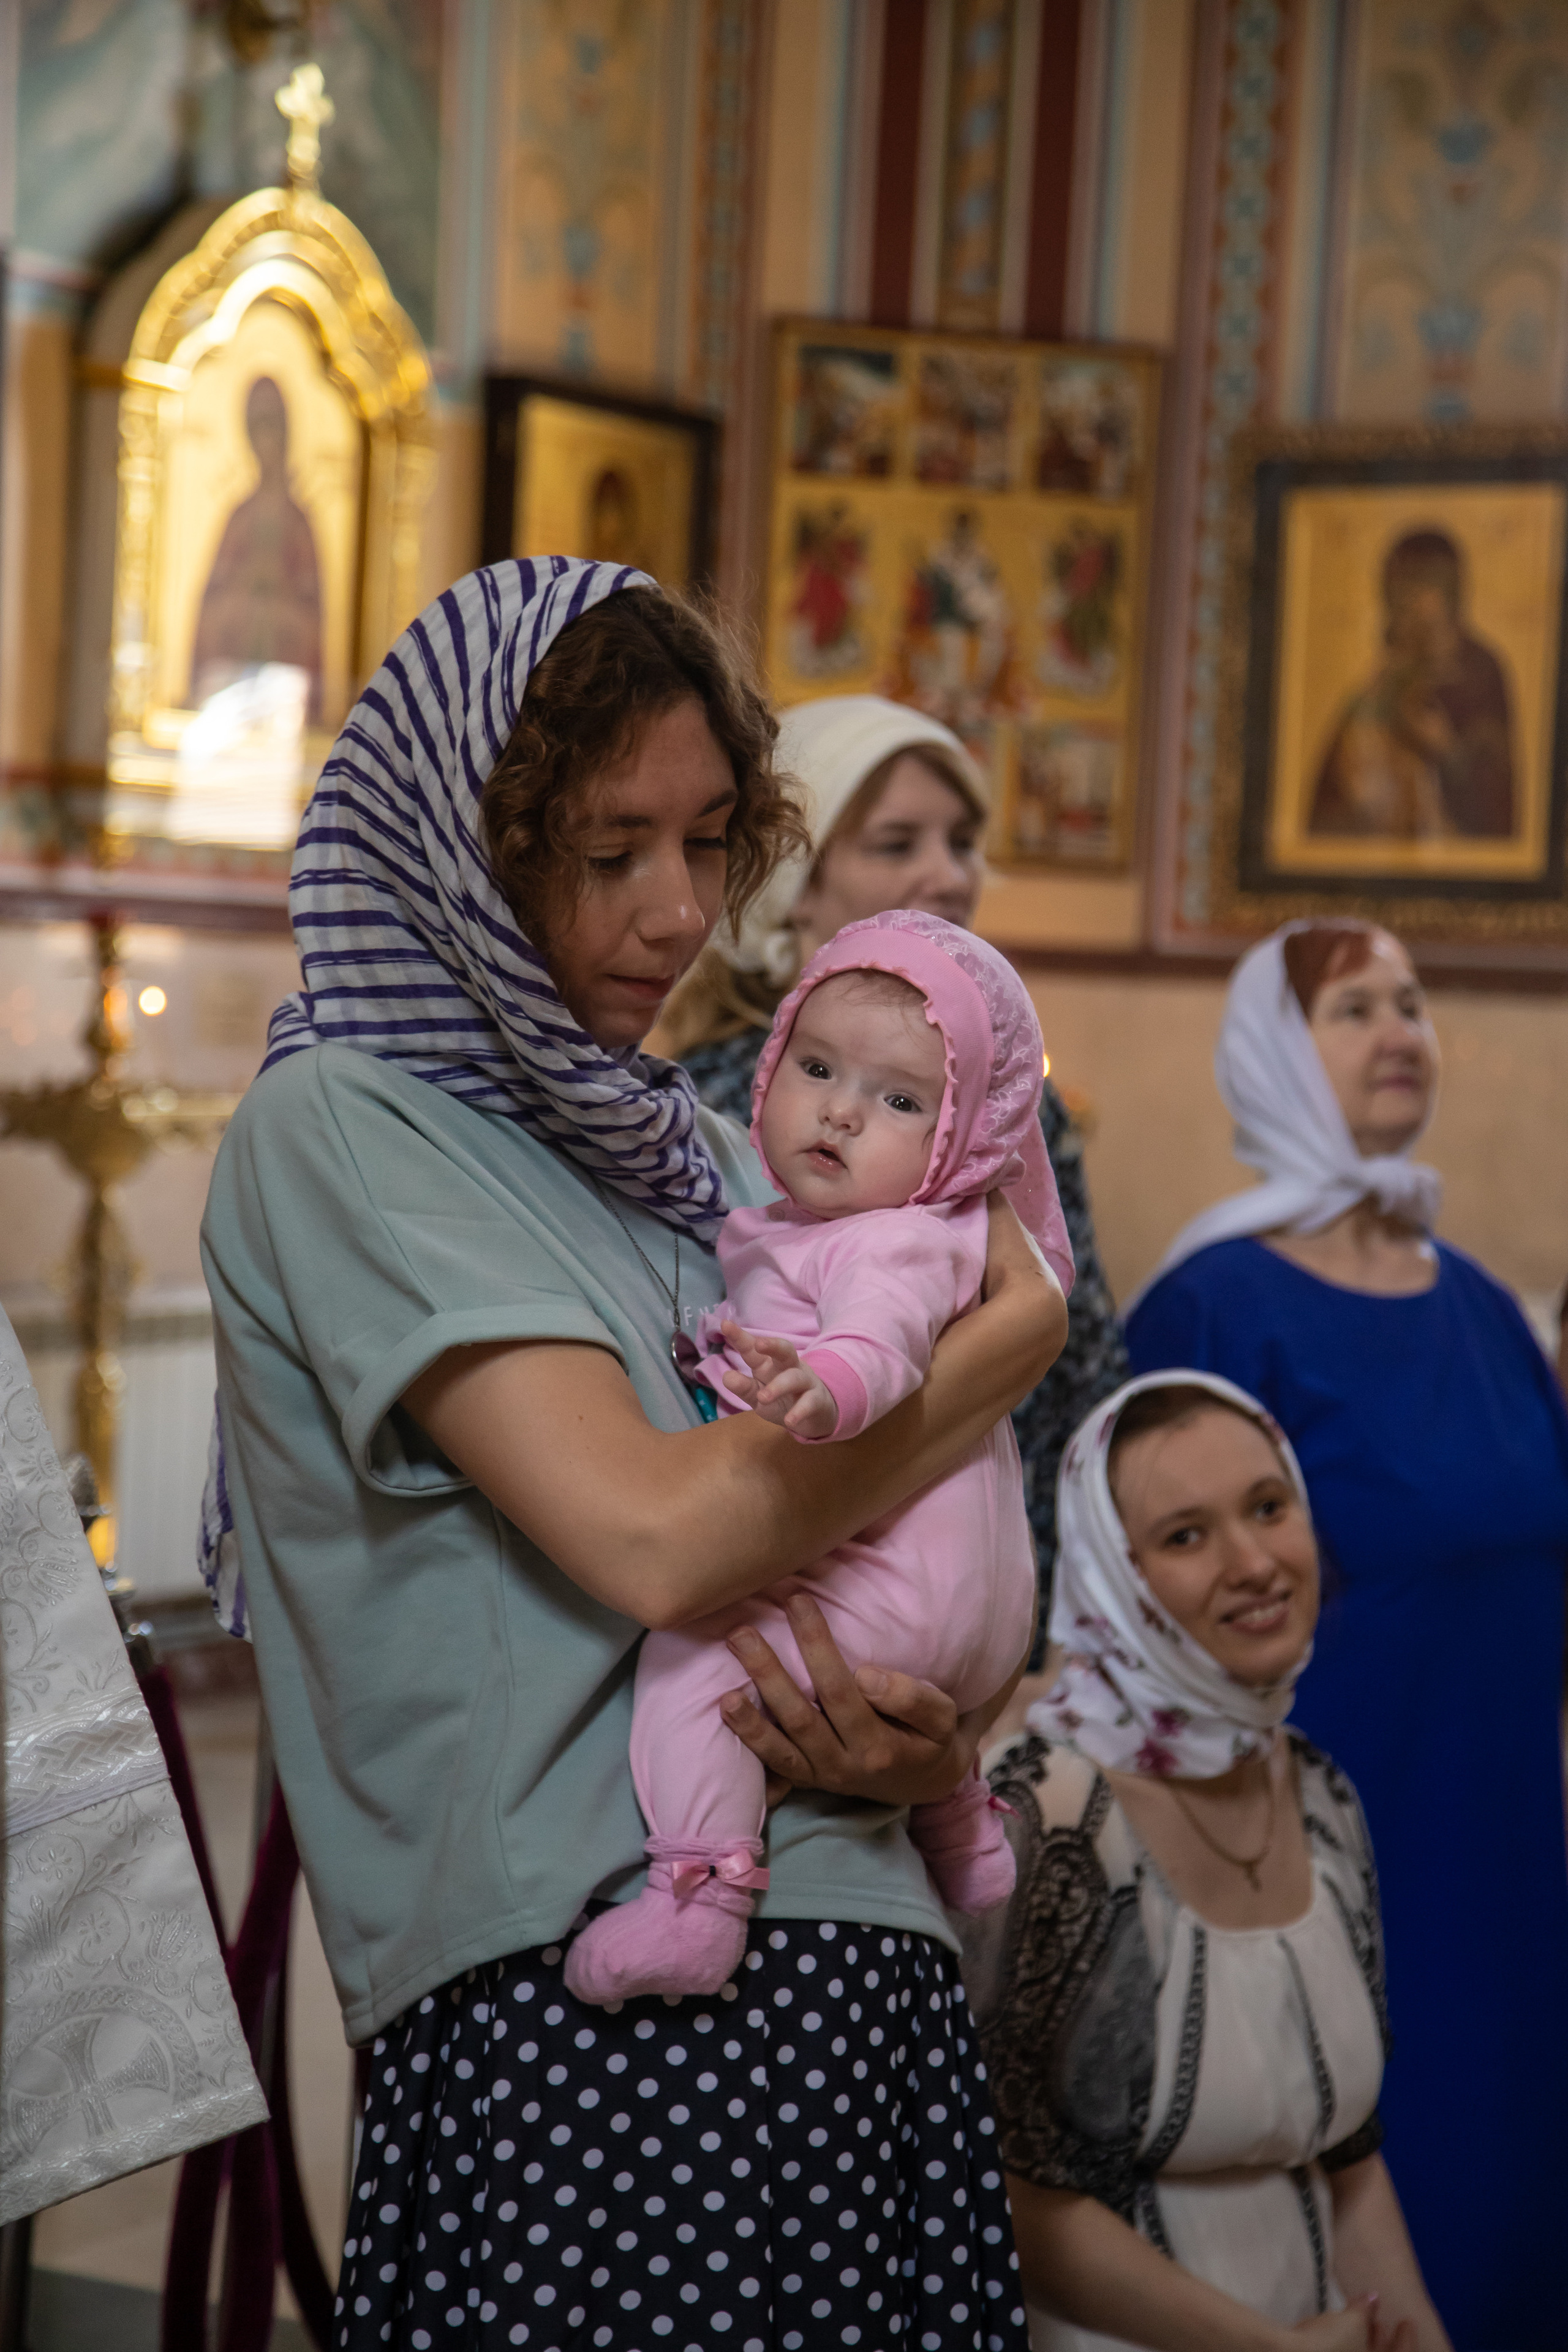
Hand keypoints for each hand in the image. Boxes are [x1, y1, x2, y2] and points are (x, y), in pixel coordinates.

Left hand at [719, 1318, 837, 1437]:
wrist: (815, 1416)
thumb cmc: (782, 1401)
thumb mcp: (758, 1397)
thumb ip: (744, 1387)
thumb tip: (726, 1377)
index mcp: (769, 1365)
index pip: (754, 1349)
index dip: (740, 1337)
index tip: (725, 1324)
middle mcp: (788, 1367)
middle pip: (784, 1350)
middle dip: (773, 1345)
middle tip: (758, 1344)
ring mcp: (805, 1382)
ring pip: (795, 1377)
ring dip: (778, 1386)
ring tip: (762, 1398)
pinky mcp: (817, 1399)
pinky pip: (810, 1402)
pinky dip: (800, 1411)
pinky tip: (789, 1421)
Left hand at [719, 1590, 972, 1806]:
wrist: (924, 1781)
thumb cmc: (929, 1737)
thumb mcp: (940, 1718)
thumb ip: (910, 1698)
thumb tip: (865, 1675)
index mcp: (878, 1746)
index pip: (840, 1691)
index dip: (817, 1648)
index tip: (798, 1603)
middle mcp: (844, 1766)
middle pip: (800, 1717)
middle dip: (768, 1673)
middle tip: (741, 1631)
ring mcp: (822, 1776)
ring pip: (780, 1747)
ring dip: (748, 1718)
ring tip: (722, 1688)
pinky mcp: (807, 1780)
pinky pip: (773, 1766)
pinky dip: (750, 1744)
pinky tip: (728, 1716)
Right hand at [1288, 2296, 1414, 2351]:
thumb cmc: (1330, 2344)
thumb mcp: (1352, 2323)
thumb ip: (1366, 2310)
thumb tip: (1373, 2298)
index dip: (1406, 2340)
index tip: (1407, 2321)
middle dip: (1382, 2341)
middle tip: (1381, 2322)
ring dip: (1364, 2341)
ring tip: (1360, 2320)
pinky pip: (1342, 2351)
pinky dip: (1347, 2344)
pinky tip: (1340, 2327)